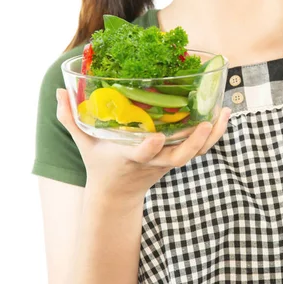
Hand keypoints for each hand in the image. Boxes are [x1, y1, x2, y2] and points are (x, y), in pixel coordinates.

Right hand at [55, 88, 231, 200]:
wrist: (117, 193)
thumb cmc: (100, 163)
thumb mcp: (83, 142)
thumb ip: (71, 118)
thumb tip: (59, 90)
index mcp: (128, 157)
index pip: (140, 155)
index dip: (149, 148)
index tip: (156, 137)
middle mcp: (152, 161)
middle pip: (176, 158)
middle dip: (192, 144)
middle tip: (204, 124)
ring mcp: (166, 162)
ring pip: (193, 154)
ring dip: (211, 137)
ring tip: (223, 113)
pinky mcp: (176, 159)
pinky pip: (200, 150)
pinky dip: (214, 136)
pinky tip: (223, 116)